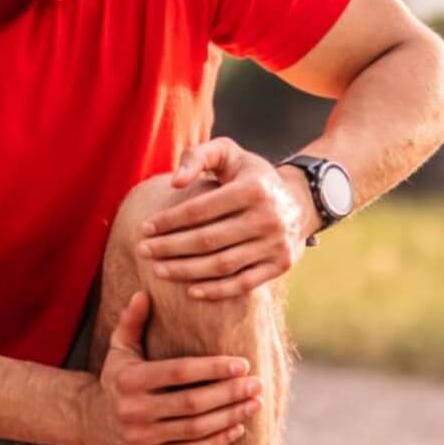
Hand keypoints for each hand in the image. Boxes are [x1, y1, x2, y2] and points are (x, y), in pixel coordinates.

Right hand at [83, 291, 262, 444]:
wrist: (92, 420)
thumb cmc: (117, 378)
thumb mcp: (120, 348)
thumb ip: (132, 321)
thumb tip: (144, 293)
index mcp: (129, 379)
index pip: (179, 372)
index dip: (213, 368)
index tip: (243, 364)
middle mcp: (132, 410)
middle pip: (192, 403)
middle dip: (229, 393)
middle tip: (257, 384)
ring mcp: (140, 438)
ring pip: (194, 429)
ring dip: (229, 417)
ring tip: (254, 404)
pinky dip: (216, 442)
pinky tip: (238, 428)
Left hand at [138, 137, 315, 299]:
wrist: (300, 200)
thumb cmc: (250, 176)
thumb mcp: (228, 153)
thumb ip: (197, 157)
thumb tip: (175, 184)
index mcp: (253, 188)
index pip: (201, 210)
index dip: (169, 221)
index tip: (144, 229)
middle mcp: (269, 217)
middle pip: (208, 240)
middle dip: (170, 248)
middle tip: (143, 252)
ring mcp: (277, 244)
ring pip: (223, 265)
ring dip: (186, 271)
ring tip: (158, 270)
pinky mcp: (281, 265)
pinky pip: (244, 284)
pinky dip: (216, 291)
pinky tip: (190, 291)